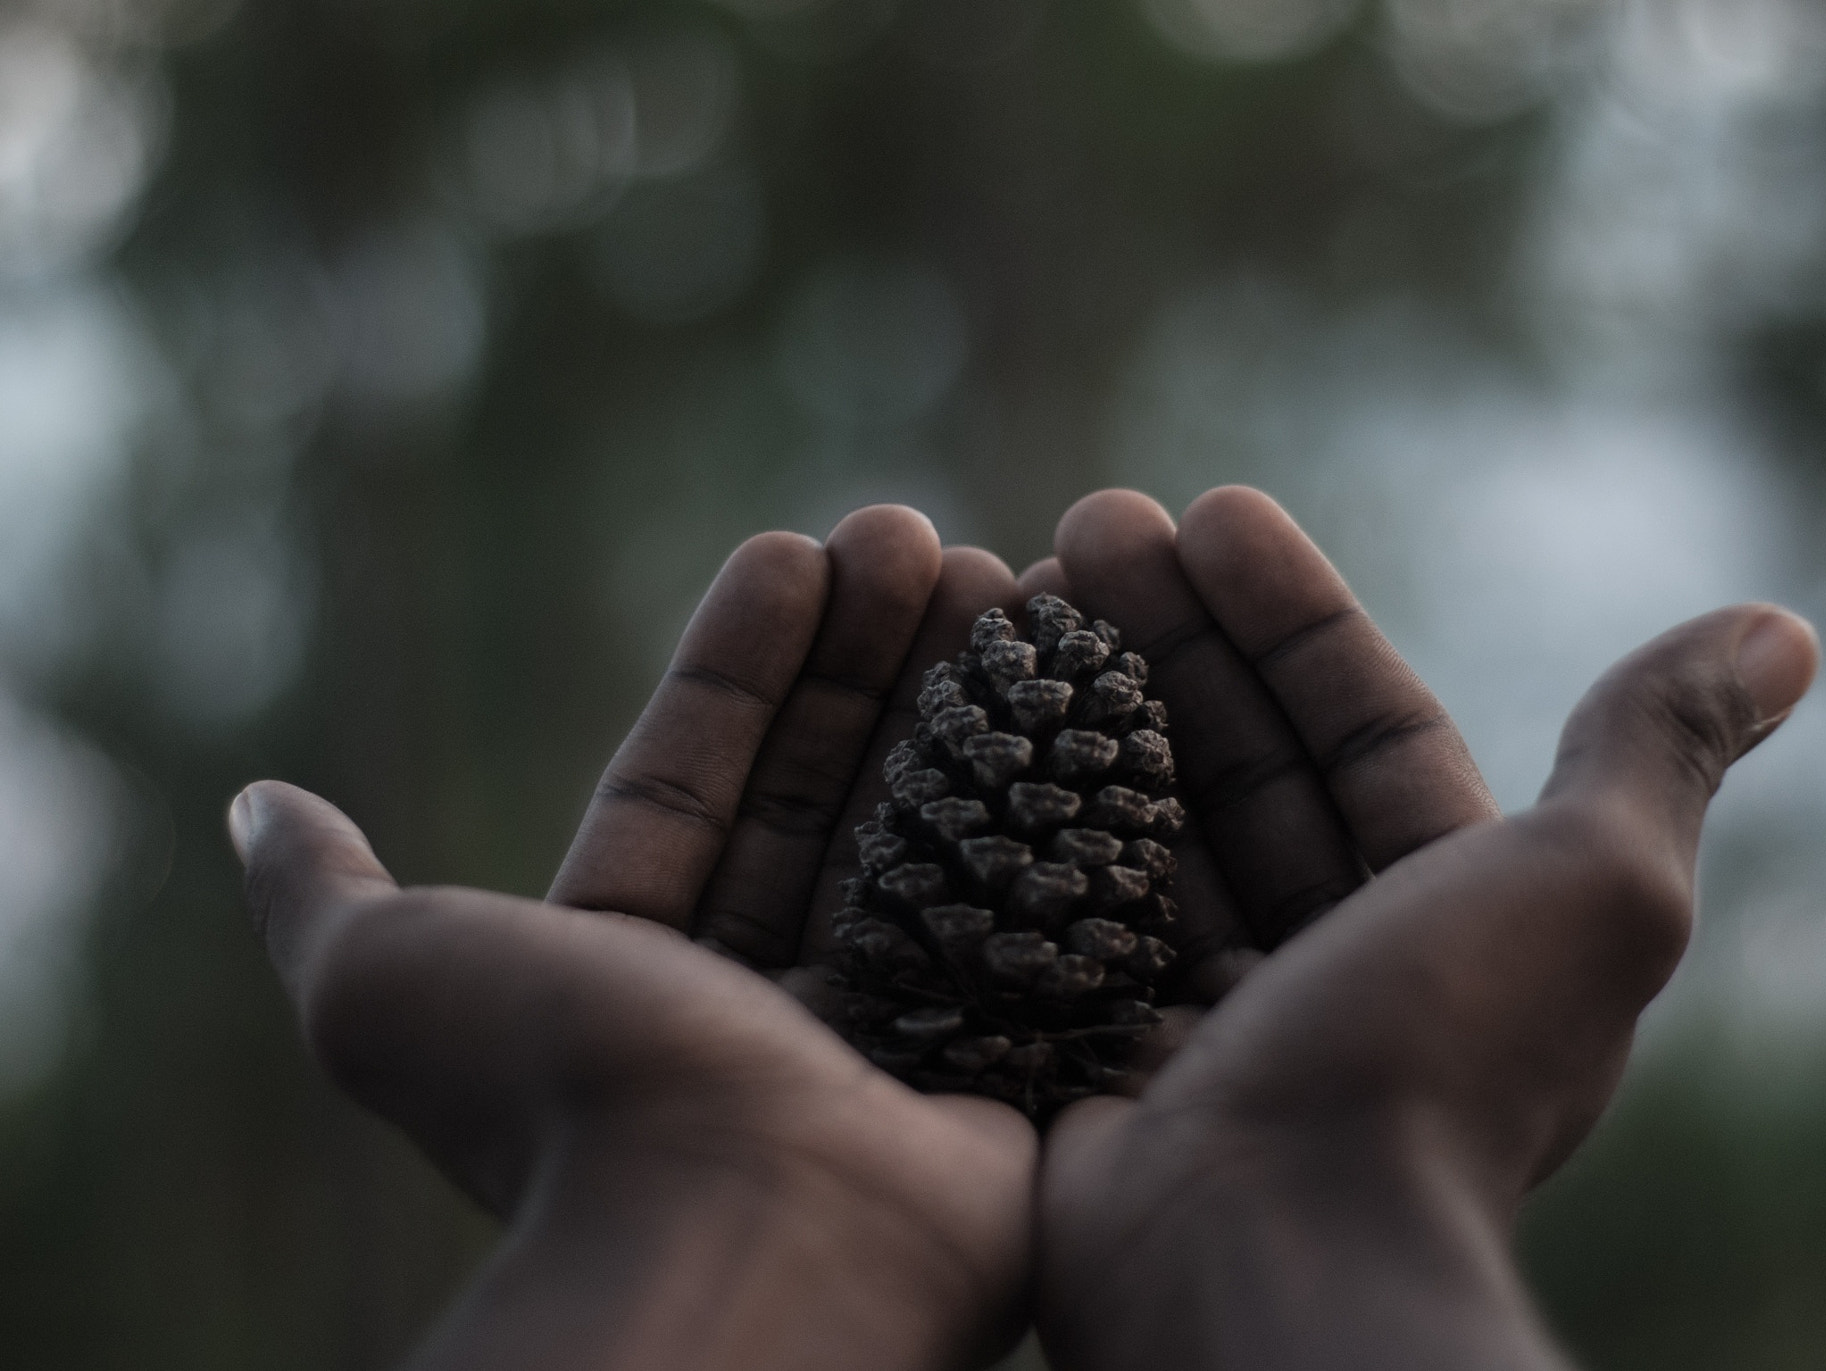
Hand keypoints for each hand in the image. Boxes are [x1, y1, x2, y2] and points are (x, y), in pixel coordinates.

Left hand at [231, 508, 1036, 1370]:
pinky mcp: (1016, 1061)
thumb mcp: (387, 983)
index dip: (743, 665)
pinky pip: (1038, 904)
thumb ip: (320, 895)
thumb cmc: (565, 1097)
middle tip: (918, 537)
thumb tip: (257, 805)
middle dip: (867, 660)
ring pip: (937, 838)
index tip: (798, 547)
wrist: (747, 1239)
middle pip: (825, 798)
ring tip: (1009, 572)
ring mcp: (901, 1040)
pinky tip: (1077, 679)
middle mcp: (768, 1018)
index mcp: (634, 991)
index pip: (692, 791)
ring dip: (964, 698)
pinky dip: (1060, 795)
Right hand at [1030, 488, 1818, 1370]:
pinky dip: (1017, 814)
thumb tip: (1786, 630)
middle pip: (1240, 761)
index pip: (1365, 729)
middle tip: (1084, 528)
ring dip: (1083, 706)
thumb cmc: (1437, 1058)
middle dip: (1169, 636)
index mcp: (1447, 917)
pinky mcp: (1091, 1049)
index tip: (1209, 512)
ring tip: (1009, 592)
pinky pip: (1053, 904)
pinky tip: (966, 718)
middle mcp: (1328, 963)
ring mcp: (1202, 1009)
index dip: (1295, 616)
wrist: (1271, 1252)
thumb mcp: (1592, 889)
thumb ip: (1656, 753)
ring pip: (1137, 824)